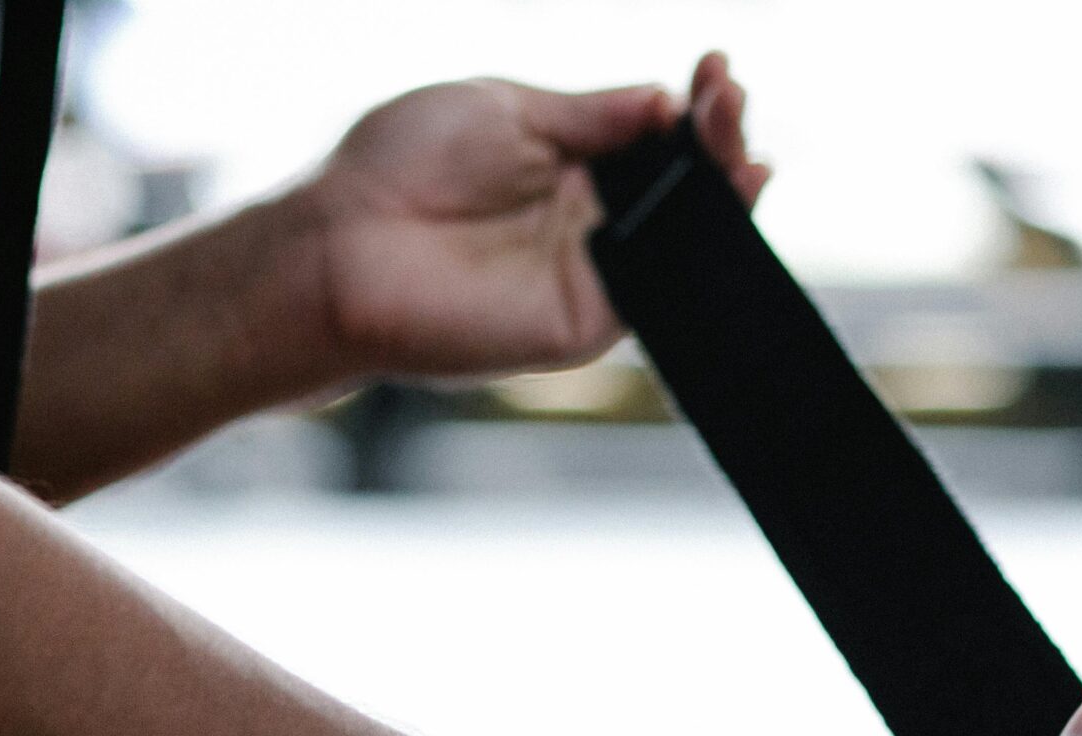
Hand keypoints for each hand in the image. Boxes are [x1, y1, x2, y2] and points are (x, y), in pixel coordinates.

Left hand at [295, 52, 767, 383]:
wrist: (340, 244)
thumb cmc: (399, 165)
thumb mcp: (506, 108)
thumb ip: (592, 115)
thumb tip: (666, 102)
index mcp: (566, 164)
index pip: (654, 137)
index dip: (692, 107)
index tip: (715, 69)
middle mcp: (586, 221)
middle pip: (681, 185)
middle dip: (719, 140)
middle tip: (731, 97)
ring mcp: (591, 273)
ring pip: (684, 235)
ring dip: (727, 189)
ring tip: (741, 142)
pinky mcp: (587, 319)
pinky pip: (663, 284)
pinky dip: (702, 247)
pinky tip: (726, 199)